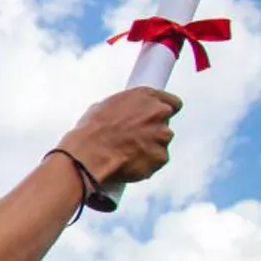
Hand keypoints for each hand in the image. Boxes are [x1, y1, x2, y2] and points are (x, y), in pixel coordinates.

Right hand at [56, 86, 181, 184]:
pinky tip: (129, 162)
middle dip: (153, 131)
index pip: (172, 102)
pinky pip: (157, 161)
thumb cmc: (92, 132)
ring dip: (149, 147)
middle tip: (133, 138)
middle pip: (165, 124)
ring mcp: (162, 135)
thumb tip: (123, 115)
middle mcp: (158, 113)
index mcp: (145, 96)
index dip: (164, 111)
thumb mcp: (103, 107)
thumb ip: (124, 108)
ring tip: (126, 152)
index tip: (158, 117)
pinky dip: (146, 163)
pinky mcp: (161, 157)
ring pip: (161, 143)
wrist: (88, 155)